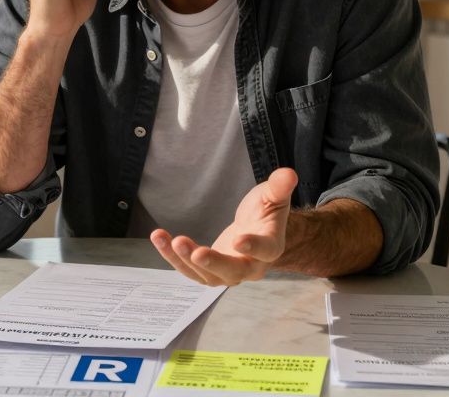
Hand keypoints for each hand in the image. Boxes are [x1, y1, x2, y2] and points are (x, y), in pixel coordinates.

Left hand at [150, 168, 297, 285]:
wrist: (256, 230)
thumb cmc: (265, 212)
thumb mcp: (273, 196)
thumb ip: (279, 187)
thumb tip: (289, 173)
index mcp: (270, 248)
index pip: (264, 250)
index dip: (252, 247)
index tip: (238, 239)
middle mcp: (250, 267)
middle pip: (232, 272)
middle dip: (212, 263)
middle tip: (194, 251)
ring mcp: (227, 274)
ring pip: (206, 275)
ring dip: (184, 260)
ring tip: (168, 240)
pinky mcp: (208, 272)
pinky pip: (189, 269)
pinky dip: (173, 256)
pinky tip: (159, 238)